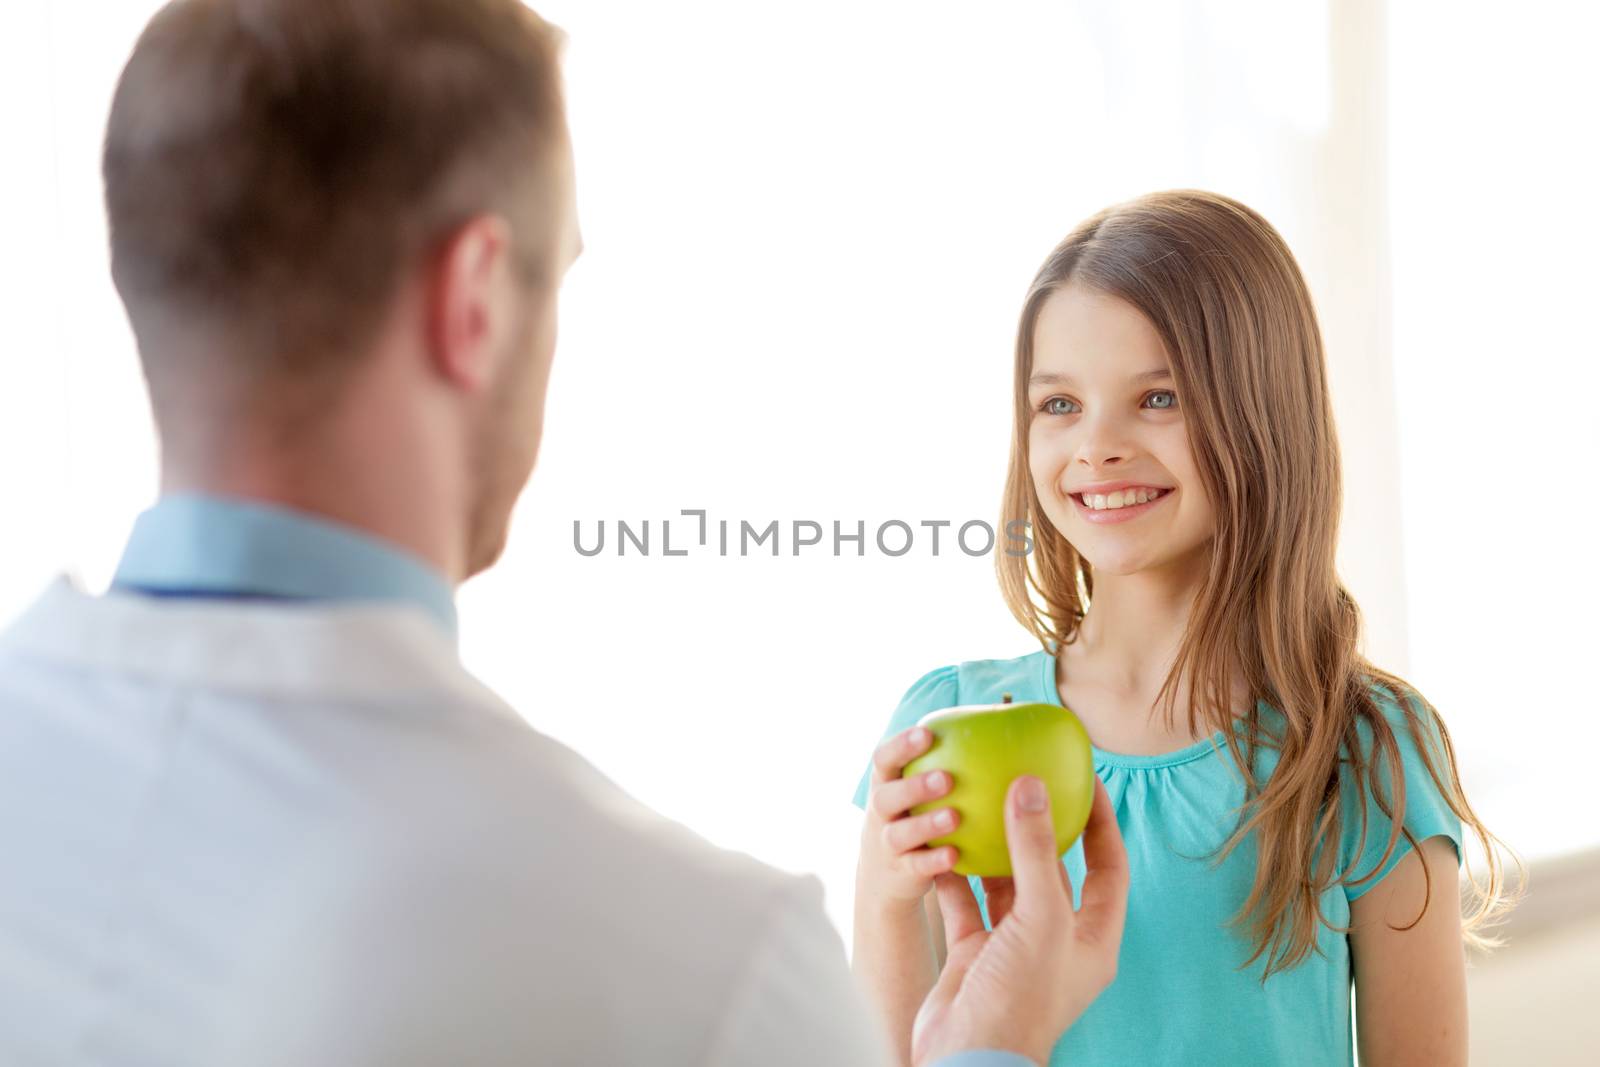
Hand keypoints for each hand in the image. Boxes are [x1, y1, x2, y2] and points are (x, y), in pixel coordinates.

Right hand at [857, 725, 961, 909]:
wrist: (887, 875)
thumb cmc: (917, 815)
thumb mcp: (920, 791)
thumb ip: (946, 763)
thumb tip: (996, 720)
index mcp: (887, 784)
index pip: (884, 759)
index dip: (901, 745)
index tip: (927, 733)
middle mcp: (881, 812)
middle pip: (886, 795)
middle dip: (914, 785)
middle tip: (947, 778)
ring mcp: (886, 845)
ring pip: (899, 833)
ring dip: (925, 824)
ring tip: (954, 817)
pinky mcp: (899, 874)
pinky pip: (915, 867)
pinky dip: (932, 861)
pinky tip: (956, 855)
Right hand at [909, 775, 1128, 1066]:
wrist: (968, 1059)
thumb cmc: (1021, 998)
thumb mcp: (1039, 918)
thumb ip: (1036, 851)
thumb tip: (1031, 786)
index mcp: (1092, 937)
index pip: (1109, 867)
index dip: (1102, 821)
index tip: (1086, 778)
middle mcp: (1057, 939)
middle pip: (1055, 869)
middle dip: (1041, 826)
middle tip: (1027, 778)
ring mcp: (1014, 946)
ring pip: (1005, 883)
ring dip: (993, 848)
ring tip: (979, 803)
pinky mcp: (974, 952)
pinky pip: (965, 902)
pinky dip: (953, 875)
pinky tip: (941, 843)